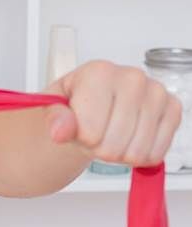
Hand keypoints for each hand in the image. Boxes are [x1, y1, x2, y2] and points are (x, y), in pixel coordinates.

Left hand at [44, 61, 181, 166]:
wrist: (97, 102)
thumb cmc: (76, 102)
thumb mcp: (54, 107)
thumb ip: (55, 118)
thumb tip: (60, 131)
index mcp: (99, 72)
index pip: (89, 131)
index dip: (81, 138)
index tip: (78, 125)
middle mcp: (131, 77)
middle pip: (113, 145)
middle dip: (100, 148)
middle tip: (96, 132)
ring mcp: (156, 92)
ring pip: (136, 152)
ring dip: (120, 153)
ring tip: (111, 134)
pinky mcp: (173, 109)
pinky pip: (156, 153)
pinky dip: (140, 155)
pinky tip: (130, 138)